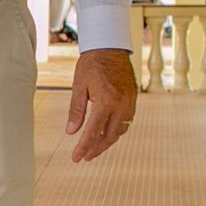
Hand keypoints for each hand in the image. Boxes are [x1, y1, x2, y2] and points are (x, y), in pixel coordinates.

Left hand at [65, 48, 136, 162]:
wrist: (110, 47)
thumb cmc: (91, 64)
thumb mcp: (79, 86)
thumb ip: (76, 110)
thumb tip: (71, 132)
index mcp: (105, 101)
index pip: (93, 131)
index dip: (84, 147)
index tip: (77, 158)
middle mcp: (121, 104)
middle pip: (110, 135)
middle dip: (97, 148)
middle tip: (86, 156)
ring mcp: (130, 102)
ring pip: (120, 130)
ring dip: (108, 140)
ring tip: (94, 146)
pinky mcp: (133, 98)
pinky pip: (127, 120)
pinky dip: (117, 129)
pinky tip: (107, 131)